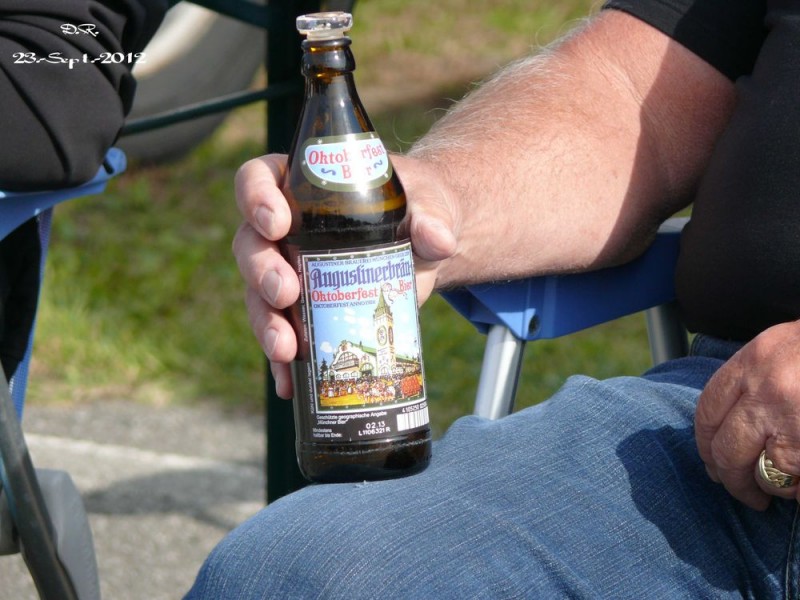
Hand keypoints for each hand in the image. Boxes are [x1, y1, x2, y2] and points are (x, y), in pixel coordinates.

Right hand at [232, 154, 457, 398]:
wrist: (425, 242)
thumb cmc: (416, 208)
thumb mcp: (428, 205)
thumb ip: (432, 218)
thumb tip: (438, 240)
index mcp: (300, 185)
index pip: (258, 179)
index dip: (256, 198)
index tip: (278, 223)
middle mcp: (283, 228)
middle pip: (251, 245)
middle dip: (262, 273)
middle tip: (288, 293)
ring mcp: (287, 270)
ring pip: (258, 295)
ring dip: (267, 324)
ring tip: (287, 349)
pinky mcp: (301, 310)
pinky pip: (282, 332)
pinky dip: (283, 362)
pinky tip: (289, 384)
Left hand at [695, 320, 799, 509]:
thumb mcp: (784, 348)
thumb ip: (756, 379)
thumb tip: (734, 424)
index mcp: (754, 361)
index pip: (708, 411)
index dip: (706, 444)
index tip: (714, 462)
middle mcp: (768, 391)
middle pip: (727, 452)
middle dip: (732, 481)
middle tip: (746, 493)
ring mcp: (795, 423)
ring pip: (765, 474)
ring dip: (776, 488)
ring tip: (790, 486)